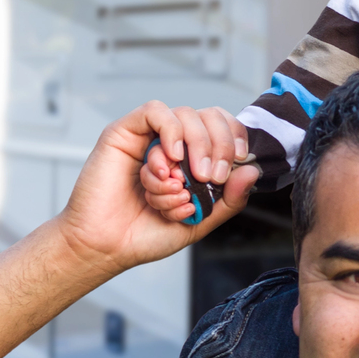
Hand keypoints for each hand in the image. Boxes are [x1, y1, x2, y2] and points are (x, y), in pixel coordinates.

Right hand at [57, 101, 258, 271]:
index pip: (223, 128)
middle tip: (210, 176)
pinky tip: (168, 161)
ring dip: (190, 150)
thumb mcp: (199, 221)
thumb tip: (252, 170)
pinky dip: (169, 132)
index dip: (235, 138)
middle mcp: (173, 144)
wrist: (106, 245)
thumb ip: (229, 200)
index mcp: (192, 160)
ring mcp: (149, 136)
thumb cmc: (146, 233)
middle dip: (218, 145)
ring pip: (185, 115)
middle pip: (209, 116)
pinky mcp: (125, 132)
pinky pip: (155, 111)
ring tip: (178, 183)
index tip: (236, 164)